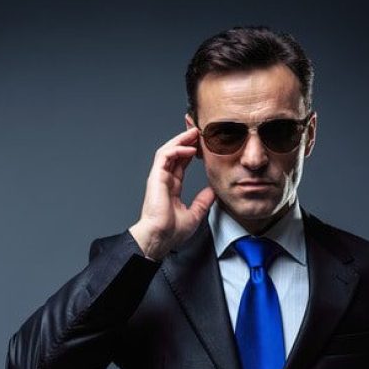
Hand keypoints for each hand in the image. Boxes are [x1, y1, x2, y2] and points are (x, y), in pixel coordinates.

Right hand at [129, 127, 215, 260]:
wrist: (160, 237)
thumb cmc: (171, 231)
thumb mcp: (195, 214)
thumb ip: (203, 201)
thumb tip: (213, 192)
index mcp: (171, 187)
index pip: (181, 163)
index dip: (191, 152)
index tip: (202, 145)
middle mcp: (164, 180)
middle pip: (174, 153)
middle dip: (186, 140)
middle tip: (199, 131)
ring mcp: (159, 177)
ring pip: (168, 150)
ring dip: (181, 140)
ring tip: (194, 133)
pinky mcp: (156, 177)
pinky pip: (164, 156)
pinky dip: (177, 149)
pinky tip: (189, 148)